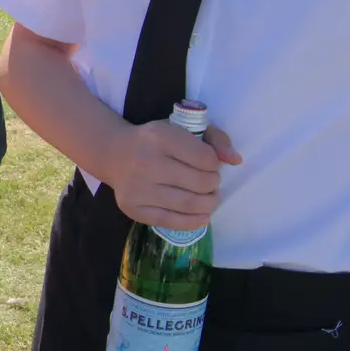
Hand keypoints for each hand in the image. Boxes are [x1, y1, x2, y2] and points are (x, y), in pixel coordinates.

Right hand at [104, 121, 240, 230]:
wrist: (114, 154)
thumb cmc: (155, 140)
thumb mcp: (183, 128)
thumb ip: (215, 138)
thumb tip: (236, 160)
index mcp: (160, 137)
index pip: (206, 159)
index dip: (214, 163)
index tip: (208, 163)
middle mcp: (146, 163)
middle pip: (201, 183)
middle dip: (213, 184)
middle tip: (210, 182)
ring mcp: (138, 189)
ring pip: (189, 204)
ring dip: (209, 203)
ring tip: (209, 198)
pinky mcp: (134, 208)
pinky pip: (172, 222)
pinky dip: (194, 221)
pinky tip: (202, 215)